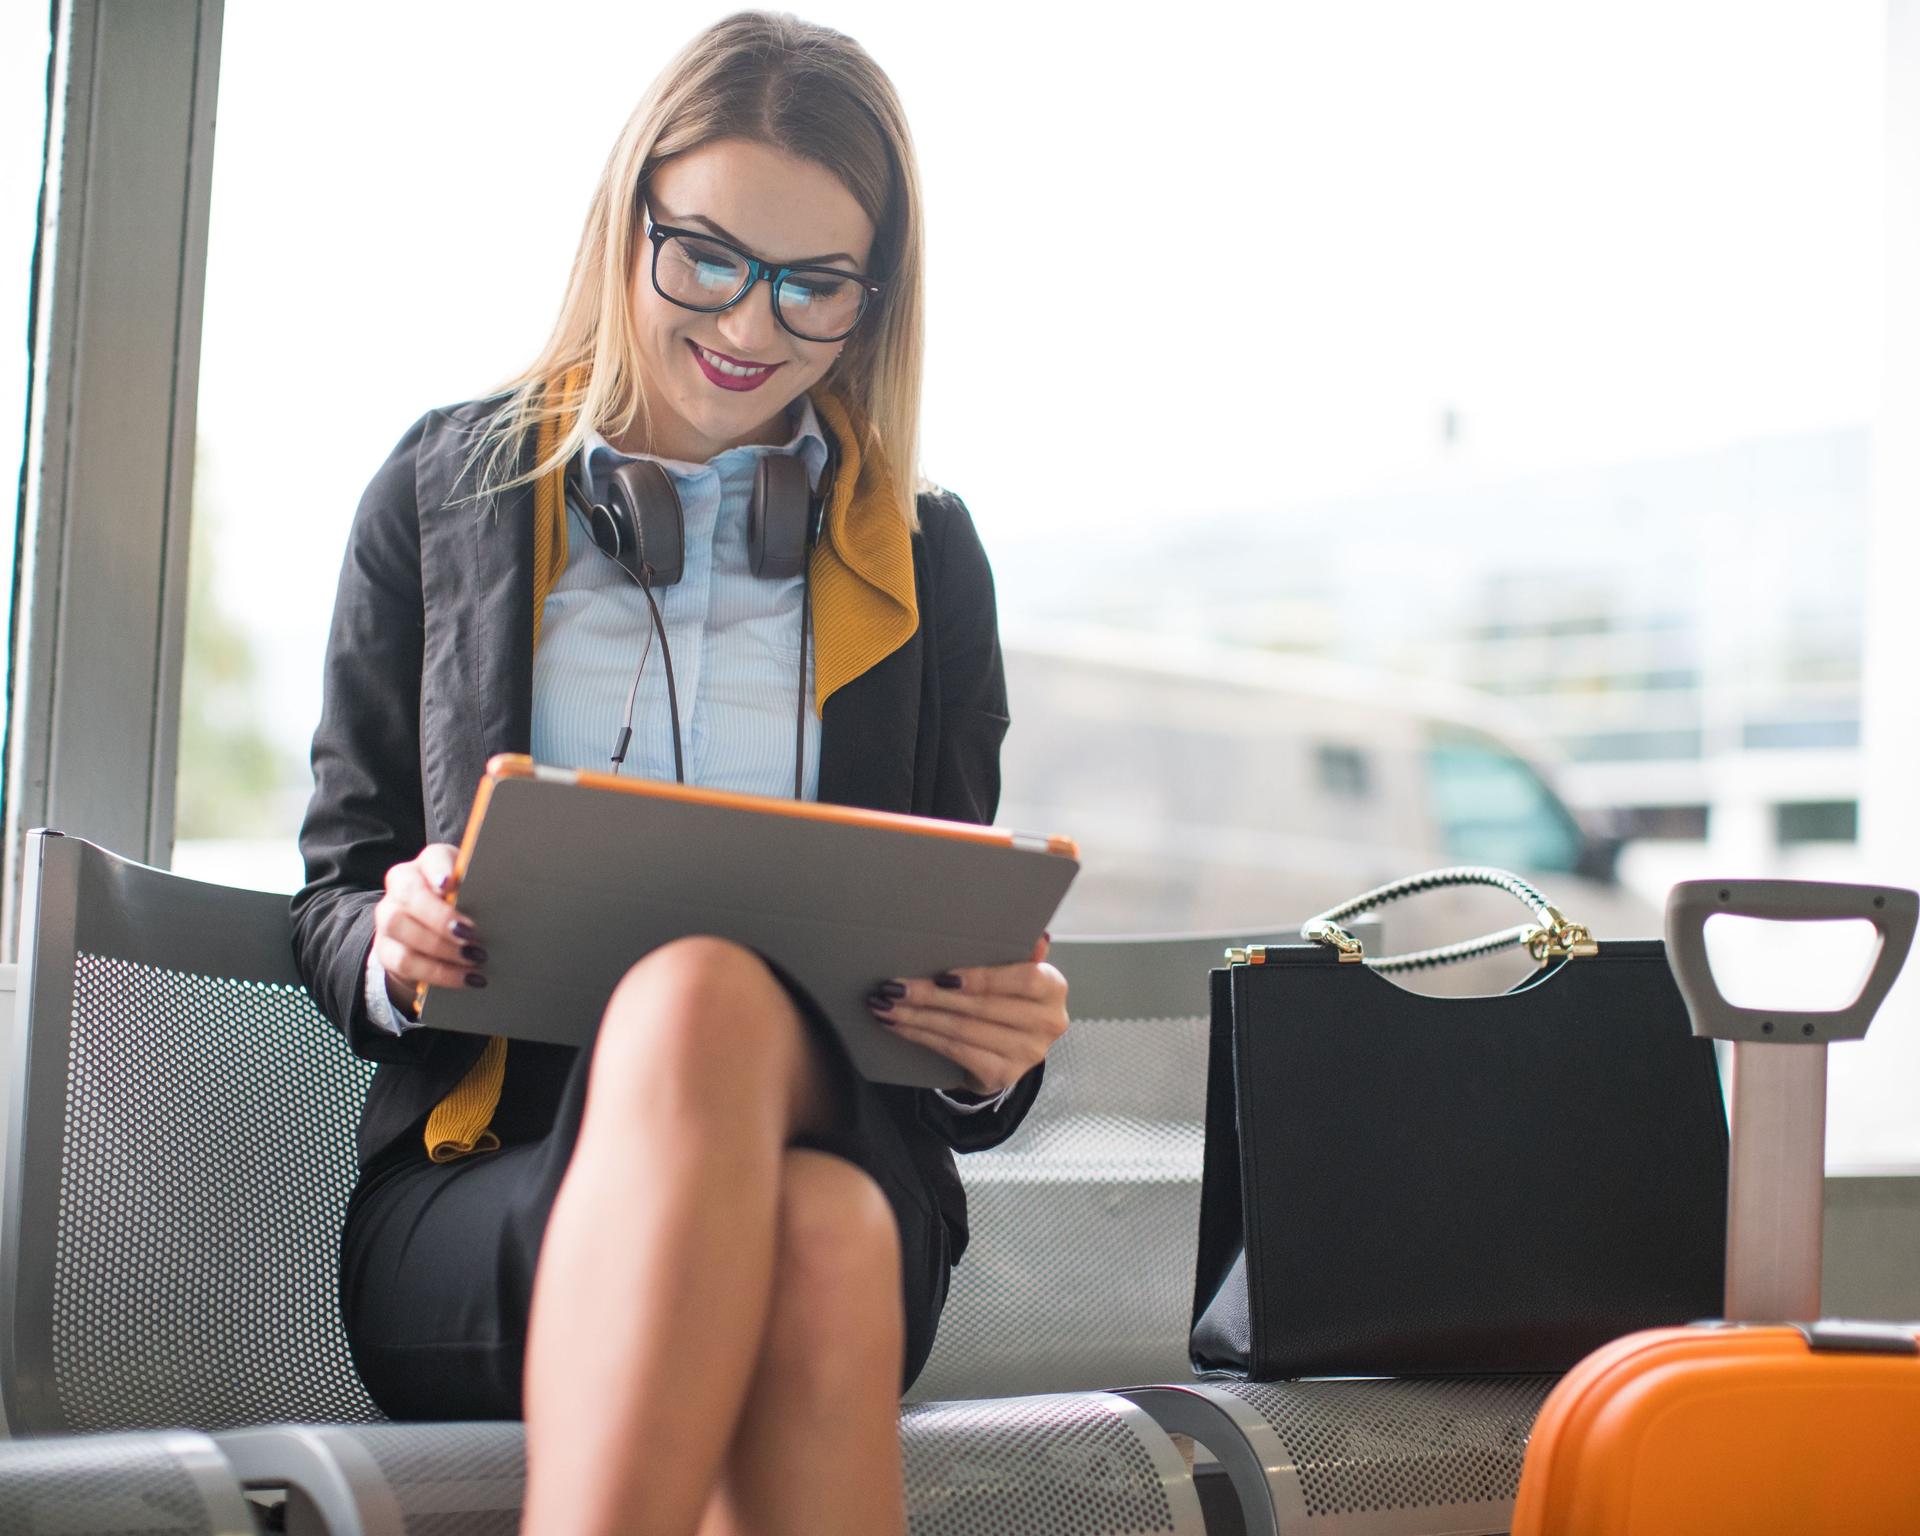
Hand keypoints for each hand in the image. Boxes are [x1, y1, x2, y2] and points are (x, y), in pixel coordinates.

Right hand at [372, 843, 486, 1012]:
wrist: (427, 934)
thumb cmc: (463, 907)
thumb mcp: (474, 894)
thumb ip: (484, 891)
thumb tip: (517, 899)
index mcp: (428, 865)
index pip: (432, 858)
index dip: (440, 870)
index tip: (450, 885)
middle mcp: (401, 885)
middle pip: (410, 895)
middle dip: (441, 917)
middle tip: (472, 935)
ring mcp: (388, 917)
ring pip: (400, 928)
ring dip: (440, 948)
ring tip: (475, 959)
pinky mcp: (386, 949)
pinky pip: (404, 961)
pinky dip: (437, 972)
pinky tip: (465, 978)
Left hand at [867, 934, 1067, 1096]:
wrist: (1008, 1049)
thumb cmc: (1007, 999)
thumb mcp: (1015, 972)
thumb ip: (1020, 954)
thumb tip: (1036, 936)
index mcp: (1054, 988)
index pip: (1024, 979)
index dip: (983, 979)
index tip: (943, 976)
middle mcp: (1048, 1023)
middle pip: (982, 1007)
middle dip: (931, 996)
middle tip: (893, 987)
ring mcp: (1026, 1054)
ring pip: (962, 1030)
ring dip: (916, 1016)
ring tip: (884, 1004)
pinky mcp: (1002, 1076)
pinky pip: (954, 1051)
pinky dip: (921, 1036)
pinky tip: (897, 1025)